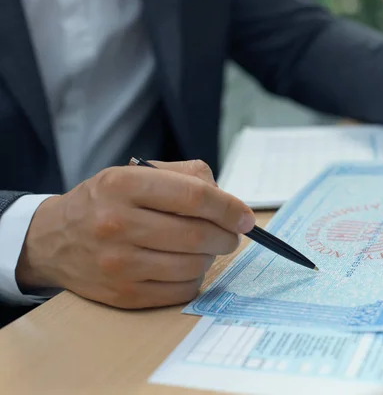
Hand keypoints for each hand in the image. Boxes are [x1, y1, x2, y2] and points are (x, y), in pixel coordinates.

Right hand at [15, 160, 254, 308]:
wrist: (53, 240)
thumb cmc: (105, 202)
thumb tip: (228, 201)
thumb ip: (185, 175)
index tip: (245, 217)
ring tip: (204, 248)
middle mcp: (117, 223)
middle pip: (198, 235)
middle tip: (229, 235)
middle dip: (226, 236)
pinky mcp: (123, 294)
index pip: (194, 196)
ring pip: (194, 265)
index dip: (229, 208)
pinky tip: (185, 266)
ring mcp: (118, 263)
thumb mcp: (135, 173)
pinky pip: (181, 291)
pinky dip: (194, 278)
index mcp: (124, 185)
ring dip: (211, 257)